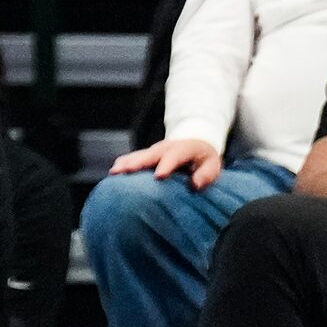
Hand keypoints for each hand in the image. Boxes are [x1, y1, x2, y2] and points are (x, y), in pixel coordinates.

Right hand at [108, 136, 222, 187]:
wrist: (195, 142)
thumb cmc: (204, 158)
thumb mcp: (213, 165)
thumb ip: (206, 175)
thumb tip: (194, 185)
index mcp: (182, 149)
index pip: (173, 157)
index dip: (166, 166)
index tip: (159, 177)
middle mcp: (164, 148)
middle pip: (148, 154)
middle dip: (136, 163)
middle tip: (123, 171)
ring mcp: (153, 150)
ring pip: (137, 155)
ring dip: (125, 163)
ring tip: (114, 172)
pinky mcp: (147, 155)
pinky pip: (133, 157)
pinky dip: (124, 163)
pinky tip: (114, 172)